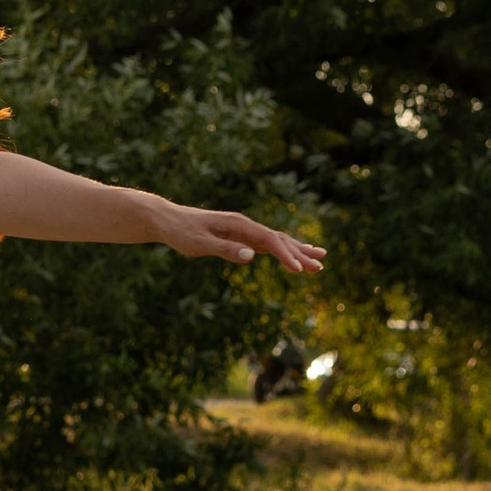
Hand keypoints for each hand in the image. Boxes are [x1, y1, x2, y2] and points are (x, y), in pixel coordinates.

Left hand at [155, 205, 325, 273]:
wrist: (169, 220)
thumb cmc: (182, 232)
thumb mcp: (200, 243)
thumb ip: (226, 249)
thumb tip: (251, 255)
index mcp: (239, 225)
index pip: (269, 239)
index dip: (285, 255)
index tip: (298, 270)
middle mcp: (246, 225)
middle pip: (279, 239)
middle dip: (300, 253)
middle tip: (321, 267)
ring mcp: (245, 230)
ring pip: (278, 240)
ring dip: (298, 250)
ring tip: (320, 259)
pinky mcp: (241, 236)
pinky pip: (268, 243)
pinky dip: (285, 249)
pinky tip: (295, 255)